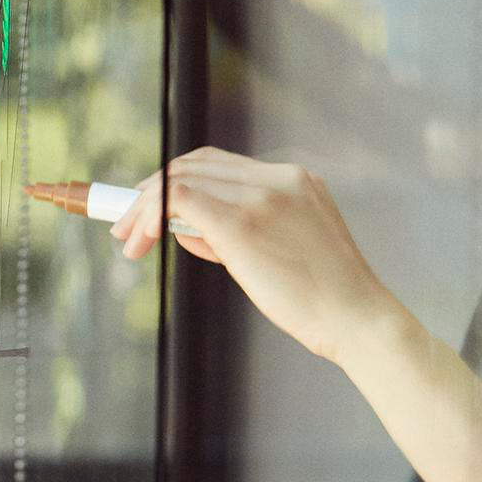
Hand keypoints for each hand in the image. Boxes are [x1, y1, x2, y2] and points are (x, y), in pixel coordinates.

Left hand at [114, 151, 408, 365]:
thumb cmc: (318, 296)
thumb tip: (180, 226)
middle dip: (150, 191)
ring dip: (144, 207)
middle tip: (125, 226)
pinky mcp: (243, 221)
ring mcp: (263, 195)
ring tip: (129, 240)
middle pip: (194, 164)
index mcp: (294, 180)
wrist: (356, 318)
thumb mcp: (279, 250)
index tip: (149, 208)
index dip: (175, 181)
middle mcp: (279, 178)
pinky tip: (143, 240)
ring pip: (181, 178)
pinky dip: (151, 214)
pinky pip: (179, 199)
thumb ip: (232, 231)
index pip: (218, 164)